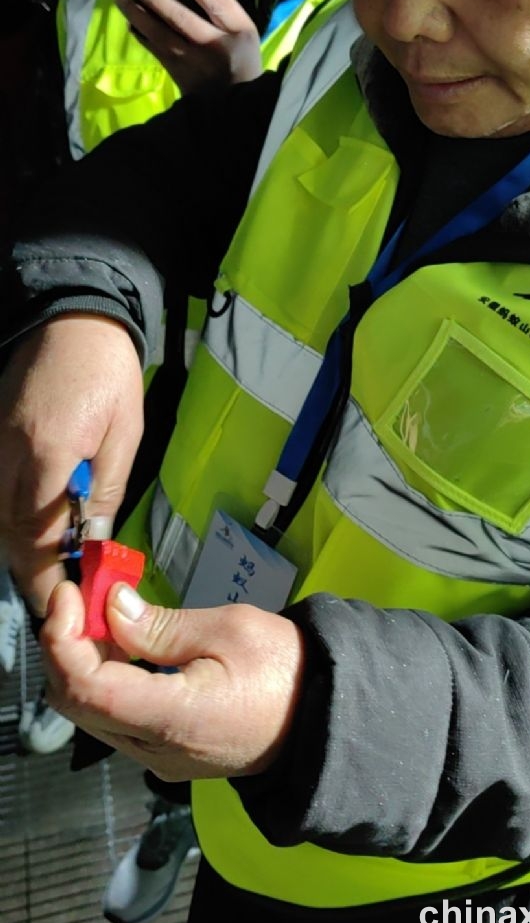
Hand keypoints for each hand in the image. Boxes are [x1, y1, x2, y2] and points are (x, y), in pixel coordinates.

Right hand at [0, 316, 143, 614]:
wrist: (72, 318)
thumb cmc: (108, 371)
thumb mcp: (124, 432)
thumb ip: (106, 490)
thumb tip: (95, 541)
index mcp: (46, 453)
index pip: (37, 533)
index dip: (48, 574)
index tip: (65, 603)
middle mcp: (7, 456)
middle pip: (9, 533)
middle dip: (33, 571)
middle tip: (62, 599)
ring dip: (22, 549)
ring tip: (56, 572)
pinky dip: (14, 521)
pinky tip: (38, 533)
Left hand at [41, 580, 304, 779]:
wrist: (324, 717)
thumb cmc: (286, 669)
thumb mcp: (229, 628)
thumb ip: (161, 624)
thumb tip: (110, 608)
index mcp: (172, 718)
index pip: (85, 687)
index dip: (63, 638)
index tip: (70, 593)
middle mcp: (155, 750)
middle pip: (77, 704)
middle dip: (67, 646)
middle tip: (83, 597)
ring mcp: (159, 758)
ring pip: (91, 714)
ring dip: (84, 662)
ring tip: (101, 613)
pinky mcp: (166, 754)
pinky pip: (115, 720)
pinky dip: (105, 680)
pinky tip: (121, 645)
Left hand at [116, 0, 261, 93]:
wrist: (234, 101)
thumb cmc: (241, 58)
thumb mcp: (244, 30)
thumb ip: (223, 7)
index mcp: (234, 32)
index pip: (215, 4)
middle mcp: (210, 45)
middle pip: (179, 16)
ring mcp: (190, 61)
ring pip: (160, 34)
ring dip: (137, 14)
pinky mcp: (176, 72)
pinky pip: (154, 49)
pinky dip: (141, 35)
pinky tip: (130, 24)